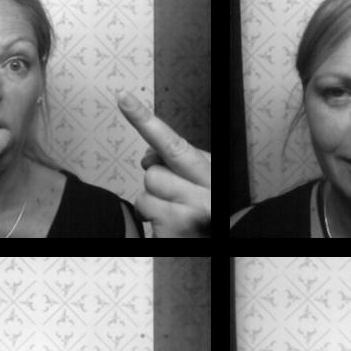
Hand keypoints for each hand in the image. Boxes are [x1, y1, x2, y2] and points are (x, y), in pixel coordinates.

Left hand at [117, 92, 210, 237]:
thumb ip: (181, 163)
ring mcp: (192, 210)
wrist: (225, 250)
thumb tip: (150, 156)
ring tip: (176, 214)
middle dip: (156, 178)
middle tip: (175, 192)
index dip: (146, 120)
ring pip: (147, 190)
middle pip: (154, 170)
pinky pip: (144, 209)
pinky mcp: (177, 227)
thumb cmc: (209, 216)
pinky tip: (170, 226)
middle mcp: (206, 190)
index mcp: (213, 173)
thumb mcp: (204, 183)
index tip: (124, 100)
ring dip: (154, 202)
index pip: (175, 144)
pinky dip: (150, 217)